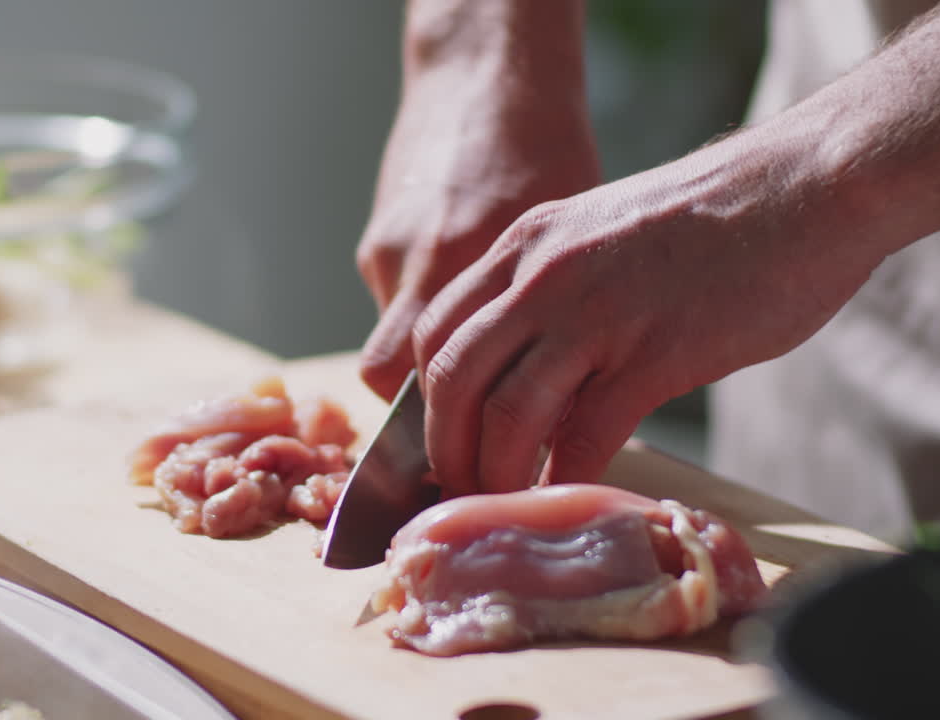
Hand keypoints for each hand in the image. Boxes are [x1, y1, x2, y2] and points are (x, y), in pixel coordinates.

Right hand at [356, 1, 598, 400]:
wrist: (484, 74)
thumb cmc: (543, 147)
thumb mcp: (563, 236)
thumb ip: (543, 311)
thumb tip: (560, 393)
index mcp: (474, 262)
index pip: (432, 382)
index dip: (453, 423)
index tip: (486, 448)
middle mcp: (420, 260)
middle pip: (389, 375)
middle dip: (424, 409)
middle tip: (468, 429)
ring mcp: (390, 248)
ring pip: (392, 340)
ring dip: (426, 362)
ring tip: (474, 354)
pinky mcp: (377, 235)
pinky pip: (394, 299)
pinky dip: (424, 311)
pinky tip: (458, 295)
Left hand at [412, 132, 889, 496]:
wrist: (806, 184)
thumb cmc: (711, 218)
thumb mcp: (598, 235)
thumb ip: (552, 293)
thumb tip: (529, 374)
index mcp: (523, 245)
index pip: (434, 332)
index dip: (425, 398)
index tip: (442, 439)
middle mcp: (542, 275)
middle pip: (451, 377)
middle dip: (444, 446)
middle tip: (459, 487)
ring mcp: (596, 313)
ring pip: (506, 412)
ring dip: (496, 472)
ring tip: (506, 502)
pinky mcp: (656, 352)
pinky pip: (585, 434)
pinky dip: (566, 478)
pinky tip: (569, 496)